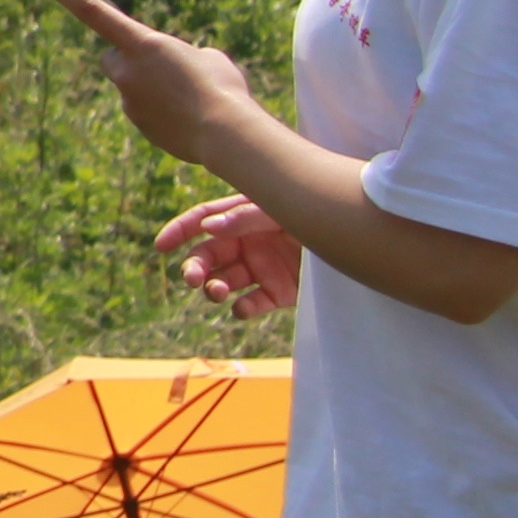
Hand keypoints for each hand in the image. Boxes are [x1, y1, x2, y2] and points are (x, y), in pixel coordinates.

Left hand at [33, 0, 261, 170]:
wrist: (224, 133)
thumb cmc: (222, 87)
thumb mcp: (206, 58)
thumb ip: (179, 57)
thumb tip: (172, 72)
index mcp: (142, 43)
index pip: (91, 10)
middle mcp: (126, 70)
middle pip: (112, 58)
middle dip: (127, 59)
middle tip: (156, 65)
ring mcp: (129, 100)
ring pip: (133, 87)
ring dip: (151, 87)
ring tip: (187, 95)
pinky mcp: (139, 125)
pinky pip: (146, 111)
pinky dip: (163, 111)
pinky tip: (188, 115)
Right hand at [157, 193, 303, 316]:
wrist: (357, 238)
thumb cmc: (315, 213)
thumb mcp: (279, 209)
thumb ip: (243, 217)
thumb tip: (206, 228)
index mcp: (241, 216)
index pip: (202, 221)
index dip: (179, 231)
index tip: (161, 246)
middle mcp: (246, 243)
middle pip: (208, 256)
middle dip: (195, 267)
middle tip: (193, 278)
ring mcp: (261, 268)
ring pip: (224, 282)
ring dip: (214, 288)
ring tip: (216, 292)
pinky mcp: (277, 293)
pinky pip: (251, 304)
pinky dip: (243, 308)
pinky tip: (243, 307)